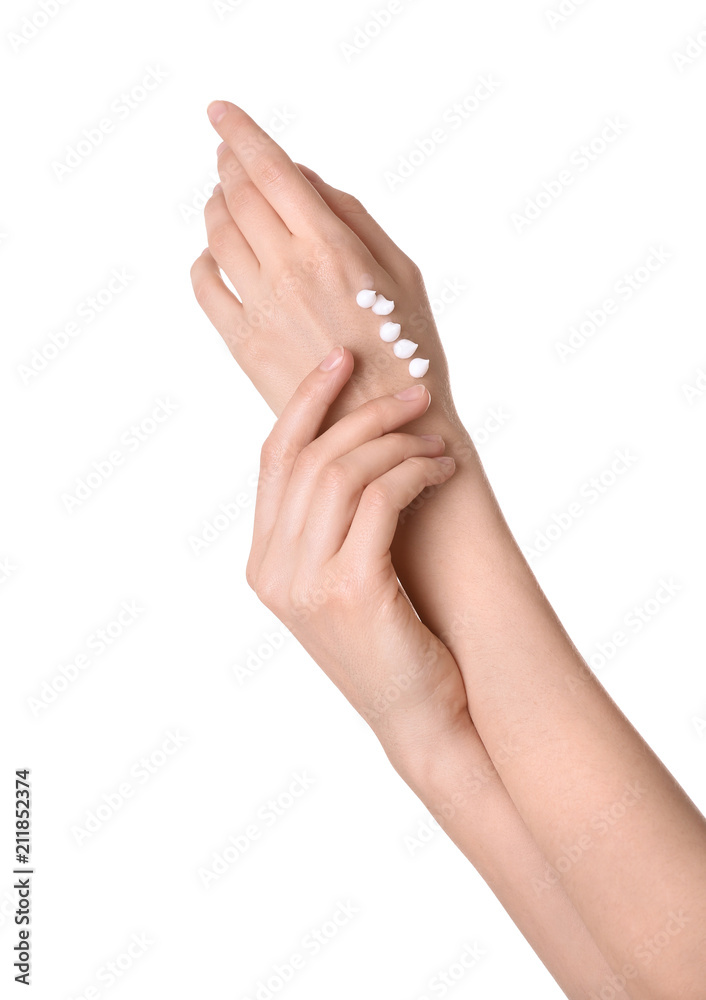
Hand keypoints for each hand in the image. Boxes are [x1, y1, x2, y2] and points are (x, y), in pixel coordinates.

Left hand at [190, 101, 465, 442]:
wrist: (389, 430)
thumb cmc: (408, 349)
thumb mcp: (401, 271)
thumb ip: (352, 216)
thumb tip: (305, 179)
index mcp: (331, 246)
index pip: (270, 169)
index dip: (241, 132)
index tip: (220, 112)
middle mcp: (288, 271)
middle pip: (237, 195)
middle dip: (228, 164)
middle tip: (227, 153)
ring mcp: (259, 309)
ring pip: (217, 235)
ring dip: (215, 206)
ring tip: (224, 198)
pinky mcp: (242, 345)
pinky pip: (204, 286)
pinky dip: (204, 259)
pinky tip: (217, 255)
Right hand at [246, 345, 472, 766]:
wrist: (422, 718)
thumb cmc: (396, 641)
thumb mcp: (347, 576)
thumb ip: (334, 520)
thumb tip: (361, 438)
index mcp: (264, 562)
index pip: (274, 458)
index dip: (305, 401)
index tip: (340, 359)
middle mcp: (274, 571)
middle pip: (311, 457)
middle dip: (366, 412)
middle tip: (416, 396)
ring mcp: (305, 585)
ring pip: (344, 472)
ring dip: (398, 442)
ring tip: (439, 440)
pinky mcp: (350, 592)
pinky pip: (380, 500)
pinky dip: (415, 473)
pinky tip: (442, 471)